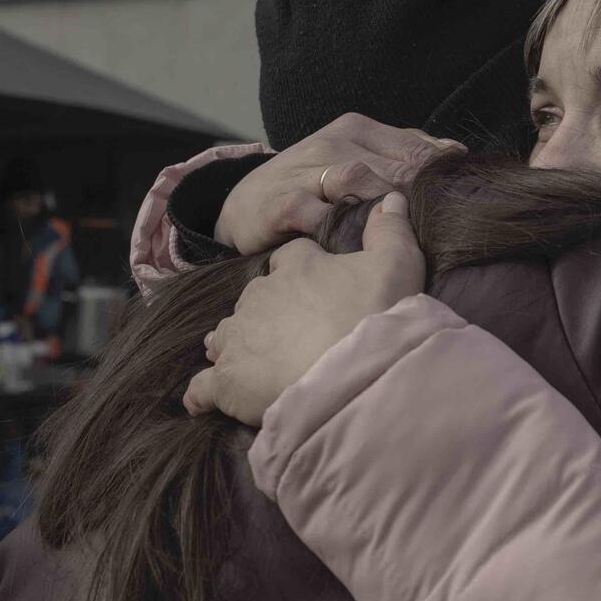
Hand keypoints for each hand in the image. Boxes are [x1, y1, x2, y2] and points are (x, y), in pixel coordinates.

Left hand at [185, 191, 425, 425]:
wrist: (354, 373)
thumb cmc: (377, 314)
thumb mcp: (397, 264)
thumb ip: (391, 230)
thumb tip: (392, 197)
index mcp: (298, 267)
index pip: (290, 259)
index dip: (299, 270)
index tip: (312, 285)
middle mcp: (260, 296)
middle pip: (254, 299)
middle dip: (266, 313)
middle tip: (291, 334)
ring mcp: (239, 338)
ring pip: (226, 336)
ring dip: (235, 346)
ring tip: (250, 363)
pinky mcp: (227, 381)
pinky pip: (203, 387)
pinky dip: (203, 395)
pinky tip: (204, 403)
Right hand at [215, 112, 465, 254]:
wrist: (243, 209)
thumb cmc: (311, 189)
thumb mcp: (357, 161)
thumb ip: (403, 155)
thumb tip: (456, 153)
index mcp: (356, 130)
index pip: (415, 148)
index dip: (440, 177)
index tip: (457, 204)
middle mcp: (333, 143)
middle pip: (395, 165)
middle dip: (420, 196)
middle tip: (438, 227)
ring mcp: (306, 171)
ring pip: (359, 179)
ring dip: (384, 206)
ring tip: (403, 234)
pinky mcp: (284, 203)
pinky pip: (320, 214)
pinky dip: (341, 229)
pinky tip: (358, 247)